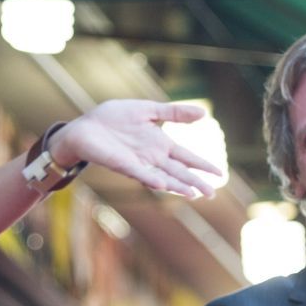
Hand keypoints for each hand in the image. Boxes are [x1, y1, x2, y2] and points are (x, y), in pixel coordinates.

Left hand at [51, 100, 220, 198]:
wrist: (86, 126)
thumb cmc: (113, 118)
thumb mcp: (148, 110)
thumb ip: (174, 113)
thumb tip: (204, 113)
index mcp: (160, 144)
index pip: (186, 157)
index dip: (202, 165)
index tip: (220, 174)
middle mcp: (152, 157)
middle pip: (179, 172)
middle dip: (195, 182)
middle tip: (211, 194)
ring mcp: (139, 162)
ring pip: (163, 177)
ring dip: (178, 186)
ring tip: (194, 194)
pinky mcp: (123, 164)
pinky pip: (140, 174)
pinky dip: (152, 179)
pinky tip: (163, 186)